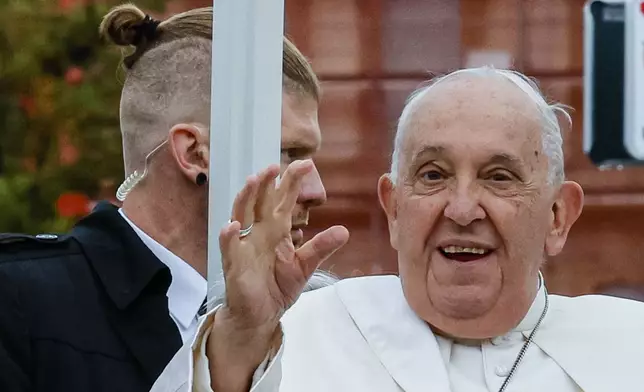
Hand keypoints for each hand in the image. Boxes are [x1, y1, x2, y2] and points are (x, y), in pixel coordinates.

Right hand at [208, 161, 348, 390]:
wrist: (262, 314)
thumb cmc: (279, 285)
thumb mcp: (305, 265)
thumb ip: (321, 247)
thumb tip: (344, 231)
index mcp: (277, 228)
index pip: (284, 199)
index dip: (292, 181)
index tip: (306, 163)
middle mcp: (259, 231)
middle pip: (261, 201)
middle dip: (267, 183)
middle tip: (275, 165)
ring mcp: (244, 245)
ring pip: (241, 215)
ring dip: (246, 198)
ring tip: (254, 181)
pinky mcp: (234, 264)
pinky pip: (229, 248)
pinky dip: (229, 236)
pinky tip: (232, 226)